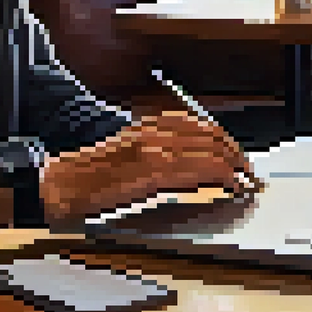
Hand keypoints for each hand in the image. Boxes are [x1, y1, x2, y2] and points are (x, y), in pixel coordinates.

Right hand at [40, 111, 260, 227]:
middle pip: (210, 135)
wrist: (62, 185)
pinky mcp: (153, 171)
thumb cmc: (90, 177)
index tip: (238, 158)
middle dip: (236, 153)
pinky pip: (199, 169)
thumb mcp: (126, 154)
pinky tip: (232, 186)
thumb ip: (155, 152)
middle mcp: (153, 131)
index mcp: (147, 125)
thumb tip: (190, 165)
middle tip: (250, 173)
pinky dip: (223, 177)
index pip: (198, 124)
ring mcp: (154, 149)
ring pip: (210, 150)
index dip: (224, 140)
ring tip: (247, 182)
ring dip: (235, 166)